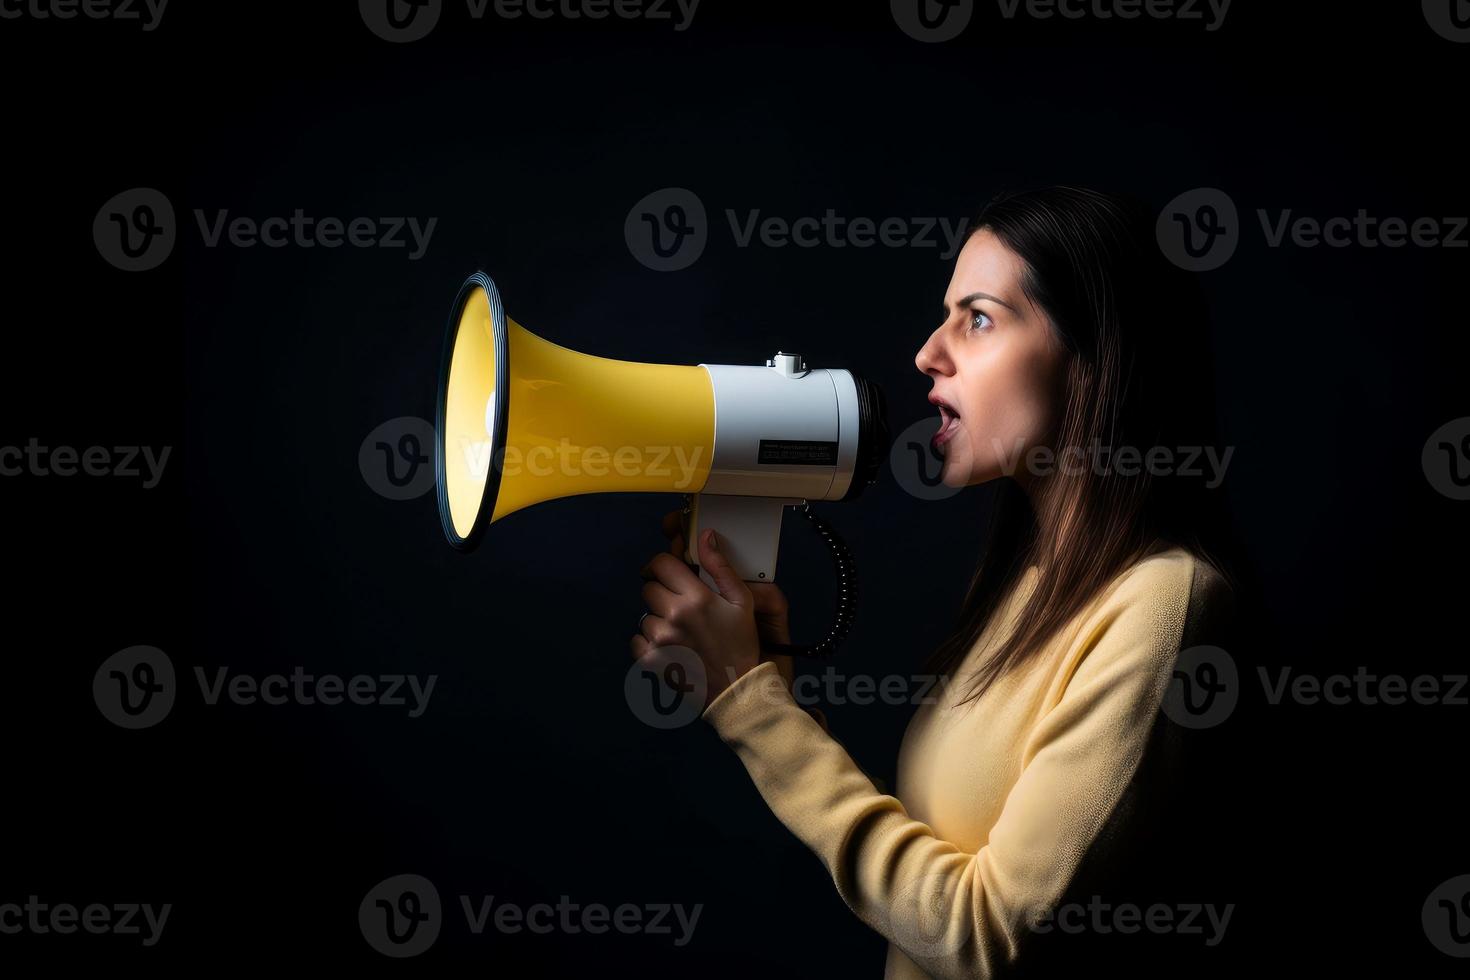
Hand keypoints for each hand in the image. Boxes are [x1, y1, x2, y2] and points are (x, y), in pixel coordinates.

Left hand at [633, 524, 761, 707]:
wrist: (734, 690)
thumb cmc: (740, 644)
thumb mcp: (741, 601)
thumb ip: (720, 566)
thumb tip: (705, 534)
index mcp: (696, 597)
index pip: (660, 564)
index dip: (662, 565)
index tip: (669, 573)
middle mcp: (673, 615)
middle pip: (648, 588)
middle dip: (662, 592)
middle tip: (680, 606)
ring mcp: (659, 639)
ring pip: (644, 615)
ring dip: (658, 619)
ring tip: (680, 632)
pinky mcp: (649, 660)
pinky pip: (636, 639)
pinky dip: (648, 642)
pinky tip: (670, 647)